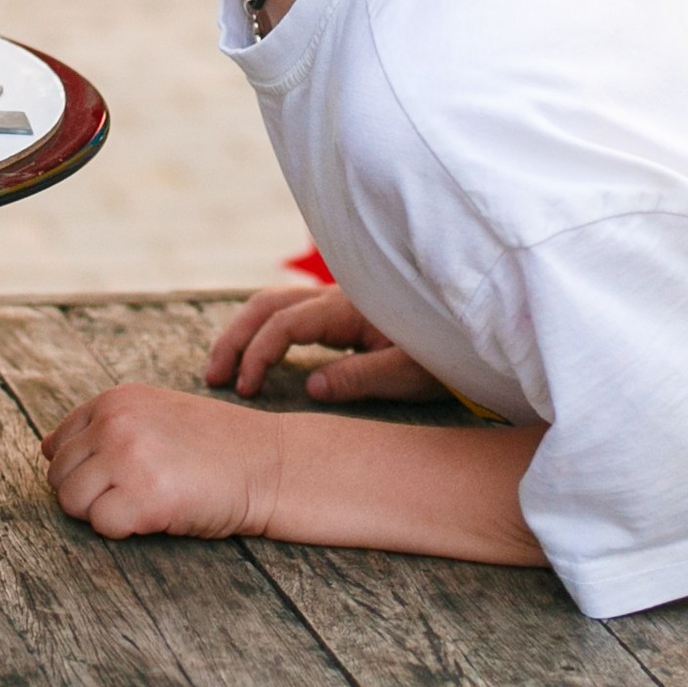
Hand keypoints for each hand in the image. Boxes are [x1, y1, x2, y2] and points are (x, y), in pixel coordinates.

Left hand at [41, 384, 280, 539]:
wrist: (269, 464)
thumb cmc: (213, 445)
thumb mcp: (155, 413)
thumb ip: (104, 424)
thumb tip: (44, 447)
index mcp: (115, 399)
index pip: (58, 443)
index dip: (81, 469)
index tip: (116, 476)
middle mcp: (116, 423)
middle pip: (58, 475)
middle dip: (86, 494)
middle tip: (130, 495)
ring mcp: (129, 459)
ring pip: (72, 502)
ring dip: (101, 513)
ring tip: (142, 503)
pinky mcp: (144, 498)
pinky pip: (101, 526)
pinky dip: (123, 530)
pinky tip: (156, 516)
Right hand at [203, 284, 443, 402]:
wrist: (473, 336)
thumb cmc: (445, 357)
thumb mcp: (408, 373)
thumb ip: (360, 378)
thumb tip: (311, 388)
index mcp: (349, 308)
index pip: (286, 324)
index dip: (258, 354)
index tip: (245, 389)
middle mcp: (337, 297)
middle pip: (267, 305)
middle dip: (235, 337)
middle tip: (214, 377)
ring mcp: (337, 301)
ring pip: (274, 304)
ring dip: (244, 332)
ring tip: (224, 368)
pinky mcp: (341, 313)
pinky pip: (290, 313)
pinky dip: (263, 330)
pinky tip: (256, 355)